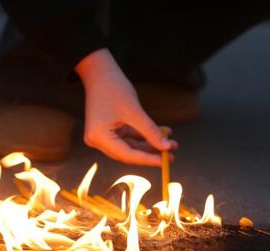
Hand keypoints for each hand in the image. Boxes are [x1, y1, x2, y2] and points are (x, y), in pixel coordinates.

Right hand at [75, 49, 177, 165]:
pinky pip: (129, 137)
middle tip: (171, 155)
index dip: (148, 159)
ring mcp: (103, 136)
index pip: (127, 155)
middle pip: (129, 153)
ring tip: (171, 143)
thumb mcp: (134, 111)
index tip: (166, 161)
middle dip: (151, 153)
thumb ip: (150, 131)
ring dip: (150, 145)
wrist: (99, 71)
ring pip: (131, 146)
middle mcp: (98, 140)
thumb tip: (167, 147)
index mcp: (99, 137)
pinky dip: (144, 136)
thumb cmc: (114, 88)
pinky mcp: (109, 131)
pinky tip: (162, 134)